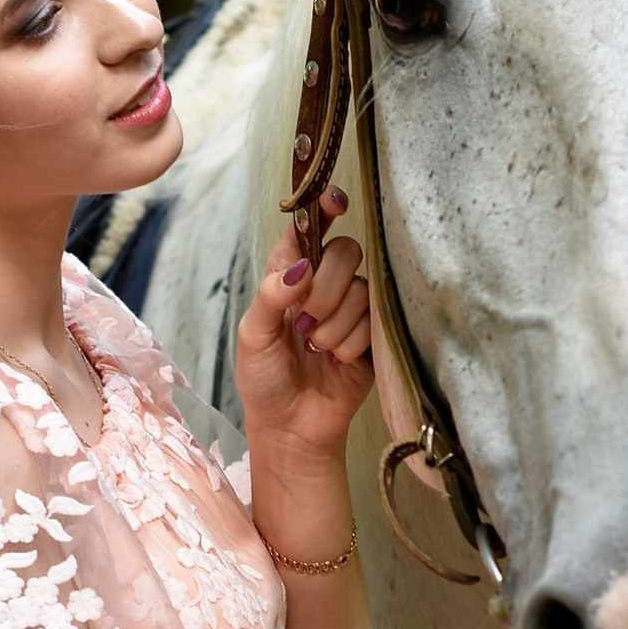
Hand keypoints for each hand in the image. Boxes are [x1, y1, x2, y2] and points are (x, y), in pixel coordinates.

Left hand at [235, 186, 373, 469]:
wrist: (291, 428)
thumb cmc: (265, 380)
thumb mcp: (252, 336)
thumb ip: (271, 296)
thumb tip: (302, 266)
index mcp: (289, 277)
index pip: (309, 230)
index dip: (323, 209)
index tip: (334, 200)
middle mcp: (323, 286)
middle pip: (345, 251)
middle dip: (326, 288)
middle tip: (305, 323)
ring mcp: (351, 310)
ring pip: (360, 290)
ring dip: (334, 326)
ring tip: (316, 352)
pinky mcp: (373, 336)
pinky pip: (375, 322)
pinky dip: (350, 345)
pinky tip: (336, 362)